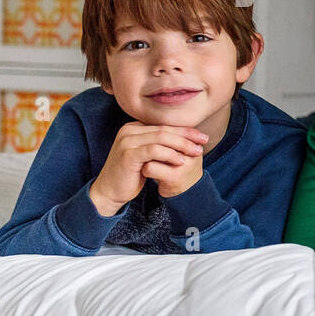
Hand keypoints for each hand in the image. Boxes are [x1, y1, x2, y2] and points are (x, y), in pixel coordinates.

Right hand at [89, 122, 206, 215]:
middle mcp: (129, 130)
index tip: (203, 137)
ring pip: (161, 137)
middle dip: (187, 135)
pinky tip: (181, 161)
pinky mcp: (128, 154)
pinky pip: (153, 150)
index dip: (185, 130)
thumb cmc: (132, 174)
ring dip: (182, 144)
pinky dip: (169, 154)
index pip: (164, 125)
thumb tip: (187, 139)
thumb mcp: (147, 156)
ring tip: (196, 152)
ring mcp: (127, 141)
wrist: (110, 190)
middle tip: (204, 141)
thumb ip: (160, 145)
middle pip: (164, 129)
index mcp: (134, 128)